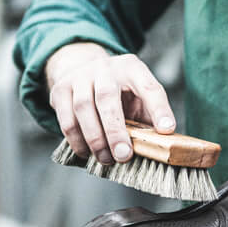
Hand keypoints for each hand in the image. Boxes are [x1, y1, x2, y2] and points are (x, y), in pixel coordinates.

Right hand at [45, 42, 173, 165]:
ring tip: (106, 159)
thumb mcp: (137, 96)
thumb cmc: (118, 91)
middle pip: (107, 97)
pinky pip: (66, 119)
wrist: (82, 68)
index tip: (166, 131)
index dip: (159, 109)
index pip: (148, 87)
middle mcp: (105, 68)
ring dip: (95, 139)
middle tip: (124, 156)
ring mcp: (80, 76)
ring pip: (83, 107)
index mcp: (132, 68)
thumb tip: (159, 146)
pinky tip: (87, 152)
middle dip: (115, 130)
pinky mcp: (61, 89)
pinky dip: (76, 141)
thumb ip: (148, 117)